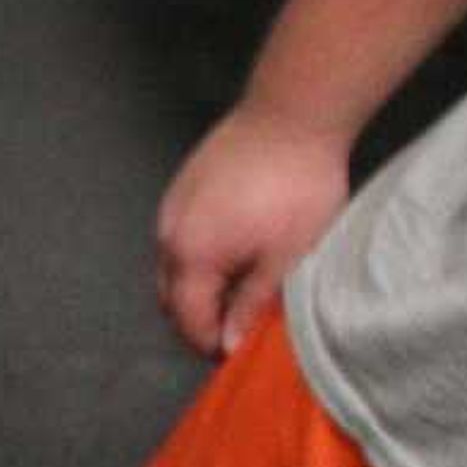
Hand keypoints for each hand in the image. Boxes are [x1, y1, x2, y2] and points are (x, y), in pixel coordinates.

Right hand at [155, 103, 352, 355]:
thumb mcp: (285, 256)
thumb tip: (230, 342)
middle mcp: (170, 236)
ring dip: (196, 285)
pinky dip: (196, 254)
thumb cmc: (297, 185)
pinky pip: (178, 236)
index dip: (209, 344)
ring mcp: (171, 208)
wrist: (291, 114)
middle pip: (170, 297)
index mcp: (192, 258)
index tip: (235, 352)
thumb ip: (252, 304)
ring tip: (237, 285)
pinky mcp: (182, 186)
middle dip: (196, 319)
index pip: (188, 320)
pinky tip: (232, 246)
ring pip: (172, 266)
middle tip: (235, 325)